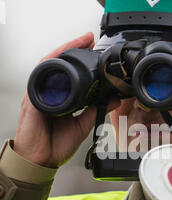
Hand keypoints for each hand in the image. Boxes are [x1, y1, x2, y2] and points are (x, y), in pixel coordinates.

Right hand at [14, 32, 119, 167]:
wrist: (41, 162)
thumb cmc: (54, 145)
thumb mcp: (82, 125)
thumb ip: (95, 110)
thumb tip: (112, 99)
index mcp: (58, 97)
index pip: (67, 71)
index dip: (78, 56)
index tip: (92, 45)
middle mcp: (46, 92)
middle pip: (56, 63)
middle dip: (71, 47)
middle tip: (87, 38)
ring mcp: (37, 95)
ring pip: (46, 66)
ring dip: (61, 51)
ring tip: (76, 42)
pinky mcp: (32, 102)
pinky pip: (38, 80)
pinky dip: (48, 68)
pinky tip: (58, 60)